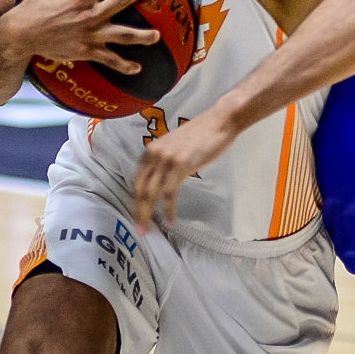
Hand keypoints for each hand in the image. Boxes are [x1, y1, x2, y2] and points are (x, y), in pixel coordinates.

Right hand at [3, 0, 158, 74]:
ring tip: (157, 36)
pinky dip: (124, 65)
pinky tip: (137, 68)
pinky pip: (110, 60)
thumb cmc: (35, 5)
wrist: (23, 33)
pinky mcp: (88, 51)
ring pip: (123, 35)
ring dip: (142, 36)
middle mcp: (91, 15)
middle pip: (121, 2)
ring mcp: (91, 35)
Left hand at [131, 113, 234, 229]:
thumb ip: (163, 162)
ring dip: (148, 215)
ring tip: (150, 230)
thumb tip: (159, 183)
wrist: (218, 122)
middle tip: (140, 231)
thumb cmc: (200, 136)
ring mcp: (166, 159)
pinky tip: (170, 220)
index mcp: (150, 151)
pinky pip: (169, 193)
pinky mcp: (180, 164)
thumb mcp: (174, 147)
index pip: (136, 182)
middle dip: (138, 213)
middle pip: (140, 190)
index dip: (135, 202)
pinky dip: (168, 210)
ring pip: (151, 193)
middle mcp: (154, 154)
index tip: (137, 217)